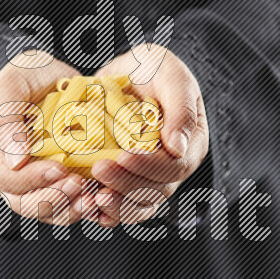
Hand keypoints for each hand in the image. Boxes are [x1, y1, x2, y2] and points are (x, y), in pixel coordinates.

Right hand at [0, 53, 96, 224]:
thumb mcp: (11, 86)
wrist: (52, 76)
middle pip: (25, 203)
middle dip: (54, 198)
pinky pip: (71, 205)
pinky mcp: (60, 184)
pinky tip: (102, 198)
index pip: (5, 178)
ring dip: (71, 209)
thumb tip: (15, 160)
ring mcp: (36, 182)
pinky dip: (86, 206)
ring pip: (49, 210)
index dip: (31, 179)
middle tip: (79, 184)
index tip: (58, 168)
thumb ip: (7, 120)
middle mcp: (10, 175)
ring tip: (93, 198)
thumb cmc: (26, 76)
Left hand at [91, 45, 209, 226]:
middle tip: (99, 169)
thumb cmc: (153, 68)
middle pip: (155, 190)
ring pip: (138, 205)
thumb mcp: (170, 74)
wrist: (128, 73)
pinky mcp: (126, 181)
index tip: (123, 155)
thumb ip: (180, 107)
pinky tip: (88, 206)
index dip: (150, 166)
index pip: (175, 166)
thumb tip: (178, 148)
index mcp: (191, 144)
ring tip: (91, 197)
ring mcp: (149, 177)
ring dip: (115, 205)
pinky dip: (104, 211)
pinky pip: (120, 205)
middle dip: (127, 184)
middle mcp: (173, 167)